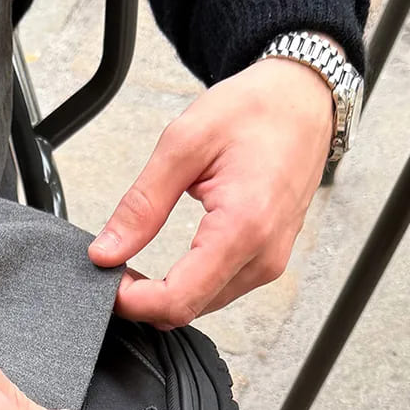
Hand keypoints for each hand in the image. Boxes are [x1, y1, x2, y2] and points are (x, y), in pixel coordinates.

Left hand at [90, 55, 336, 327]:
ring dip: (163, 295)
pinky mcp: (268, 261)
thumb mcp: (183, 144)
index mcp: (244, 227)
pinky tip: (169, 264)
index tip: (105, 281)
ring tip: (134, 264)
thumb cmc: (257, 110)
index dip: (133, 302)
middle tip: (112, 269)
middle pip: (188, 310)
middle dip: (143, 300)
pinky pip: (219, 291)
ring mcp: (269, 262)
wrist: (304, 100)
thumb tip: (106, 252)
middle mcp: (263, 255)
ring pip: (202, 306)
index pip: (178, 299)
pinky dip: (187, 285)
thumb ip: (141, 205)